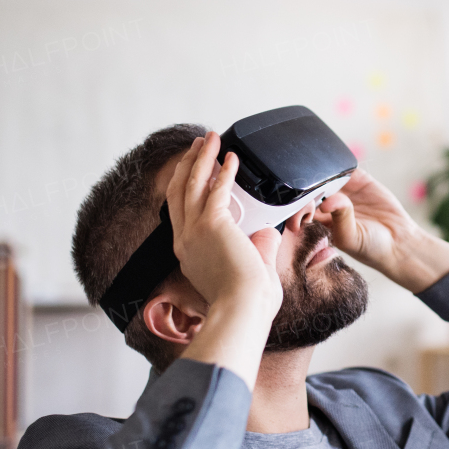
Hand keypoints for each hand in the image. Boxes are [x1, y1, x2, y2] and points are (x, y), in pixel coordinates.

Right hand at [167, 132, 281, 383]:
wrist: (243, 310)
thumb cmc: (249, 302)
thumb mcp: (251, 272)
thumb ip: (258, 249)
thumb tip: (268, 233)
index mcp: (190, 253)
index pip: (182, 214)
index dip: (187, 188)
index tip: (196, 172)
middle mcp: (186, 240)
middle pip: (180, 192)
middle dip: (188, 165)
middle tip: (196, 146)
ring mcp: (195, 232)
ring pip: (192, 184)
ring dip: (201, 158)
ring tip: (209, 138)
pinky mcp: (212, 225)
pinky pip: (216, 189)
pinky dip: (223, 170)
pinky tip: (230, 156)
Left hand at [314, 168, 448, 292]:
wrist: (398, 241)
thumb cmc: (370, 248)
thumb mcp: (350, 237)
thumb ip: (339, 217)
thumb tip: (327, 200)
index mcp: (319, 221)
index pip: (301, 207)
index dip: (298, 202)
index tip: (301, 203)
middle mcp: (328, 203)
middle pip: (311, 187)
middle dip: (308, 185)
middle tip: (314, 187)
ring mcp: (344, 190)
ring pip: (326, 175)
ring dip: (324, 172)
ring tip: (327, 177)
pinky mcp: (359, 180)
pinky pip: (346, 167)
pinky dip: (342, 164)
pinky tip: (342, 169)